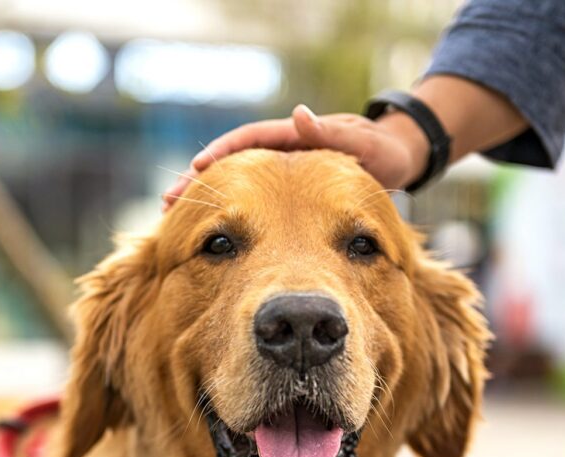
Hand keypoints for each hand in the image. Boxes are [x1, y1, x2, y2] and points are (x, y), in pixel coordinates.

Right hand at [162, 103, 429, 209]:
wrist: (396, 163)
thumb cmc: (383, 152)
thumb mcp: (364, 143)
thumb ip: (333, 134)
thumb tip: (299, 114)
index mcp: (294, 136)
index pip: (248, 139)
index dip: (221, 153)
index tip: (198, 166)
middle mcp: (281, 152)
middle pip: (230, 163)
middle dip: (198, 180)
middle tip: (168, 200)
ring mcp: (280, 173)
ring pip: (234, 186)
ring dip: (204, 200)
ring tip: (173, 217)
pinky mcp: (285, 194)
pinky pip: (248, 202)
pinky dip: (225, 214)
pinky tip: (207, 234)